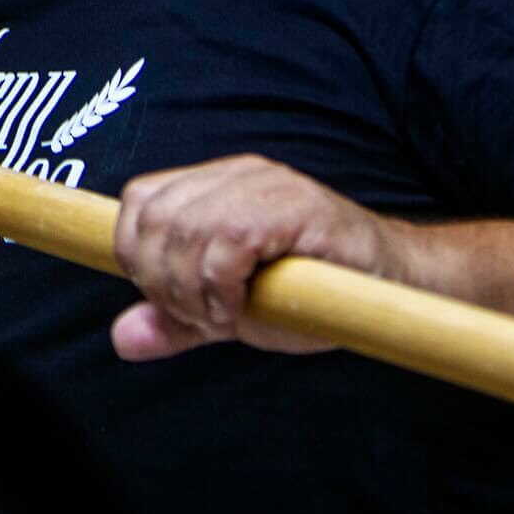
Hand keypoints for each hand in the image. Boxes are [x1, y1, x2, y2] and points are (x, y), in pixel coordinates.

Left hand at [110, 154, 402, 361]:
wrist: (392, 288)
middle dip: (160, 279)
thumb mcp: (231, 312)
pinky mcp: (295, 205)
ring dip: (191, 287)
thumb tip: (121, 338)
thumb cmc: (314, 295)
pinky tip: (240, 306)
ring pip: (184, 227)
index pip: (141, 201)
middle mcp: (234, 175)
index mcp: (213, 186)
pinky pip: (228, 240)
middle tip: (199, 316)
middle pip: (154, 217)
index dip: (135, 254)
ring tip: (222, 314)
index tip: (166, 299)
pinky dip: (220, 284)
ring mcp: (265, 184)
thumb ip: (178, 320)